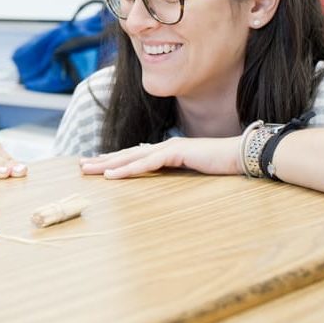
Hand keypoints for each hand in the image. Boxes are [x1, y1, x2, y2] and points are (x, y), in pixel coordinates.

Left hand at [79, 136, 242, 178]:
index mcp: (166, 151)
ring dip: (108, 164)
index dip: (113, 159)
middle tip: (81, 166)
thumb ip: (178, 170)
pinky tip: (113, 175)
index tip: (96, 165)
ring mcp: (169, 147)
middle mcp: (163, 146)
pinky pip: (147, 163)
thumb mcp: (194, 170)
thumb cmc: (221, 164)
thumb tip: (166, 176)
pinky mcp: (176, 153)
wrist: (242, 154)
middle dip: (103, 160)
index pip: (133, 155)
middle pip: (126, 154)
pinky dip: (129, 169)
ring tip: (90, 169)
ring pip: (131, 156)